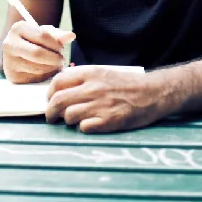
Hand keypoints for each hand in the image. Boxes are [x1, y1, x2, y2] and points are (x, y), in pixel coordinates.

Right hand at [2, 22, 74, 83]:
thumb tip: (71, 36)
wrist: (18, 53)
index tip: (61, 48)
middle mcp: (9, 44)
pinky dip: (45, 75)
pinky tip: (47, 71)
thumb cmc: (35, 40)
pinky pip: (35, 78)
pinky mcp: (12, 76)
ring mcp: (9, 61)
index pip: (42, 35)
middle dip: (54, 58)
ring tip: (55, 64)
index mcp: (18, 28)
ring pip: (37, 67)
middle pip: (38, 53)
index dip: (56, 44)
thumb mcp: (45, 34)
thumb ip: (58, 35)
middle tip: (61, 59)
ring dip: (52, 68)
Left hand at [46, 65, 173, 133]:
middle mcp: (92, 88)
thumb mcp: (104, 72)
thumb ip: (84, 78)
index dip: (49, 92)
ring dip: (67, 120)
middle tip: (51, 117)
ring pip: (69, 115)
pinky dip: (83, 128)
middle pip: (58, 100)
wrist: (153, 93)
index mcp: (91, 73)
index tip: (49, 99)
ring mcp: (99, 105)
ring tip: (72, 121)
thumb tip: (62, 88)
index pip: (58, 81)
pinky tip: (89, 125)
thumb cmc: (128, 83)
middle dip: (50, 111)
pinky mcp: (108, 121)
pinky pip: (84, 128)